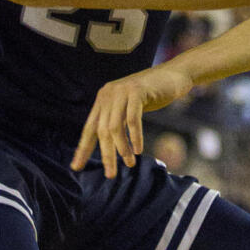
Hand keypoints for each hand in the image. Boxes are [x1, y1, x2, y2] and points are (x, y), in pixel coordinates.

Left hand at [73, 65, 193, 174]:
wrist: (173, 75)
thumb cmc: (152, 95)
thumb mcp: (129, 106)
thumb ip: (117, 119)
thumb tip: (107, 146)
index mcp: (103, 100)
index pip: (89, 128)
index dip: (83, 149)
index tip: (76, 167)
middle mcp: (108, 95)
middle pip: (101, 131)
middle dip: (106, 154)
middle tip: (110, 174)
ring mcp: (122, 92)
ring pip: (115, 127)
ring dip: (122, 148)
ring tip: (129, 164)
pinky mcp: (137, 92)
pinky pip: (132, 120)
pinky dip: (135, 137)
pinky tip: (138, 150)